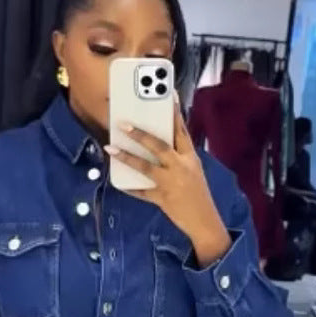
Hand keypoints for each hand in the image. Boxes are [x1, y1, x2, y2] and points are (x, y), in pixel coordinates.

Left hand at [107, 101, 231, 267]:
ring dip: (127, 157)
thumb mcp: (193, 171)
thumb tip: (157, 145)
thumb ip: (178, 158)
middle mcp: (181, 167)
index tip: (167, 95)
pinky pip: (142, 192)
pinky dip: (129, 188)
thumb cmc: (198, 195)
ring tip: (111, 148)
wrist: (205, 221)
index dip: (174, 112)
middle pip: (160, 146)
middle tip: (123, 124)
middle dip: (141, 134)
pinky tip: (118, 183)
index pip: (182, 131)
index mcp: (191, 158)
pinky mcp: (162, 198)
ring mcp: (171, 183)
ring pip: (146, 167)